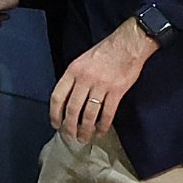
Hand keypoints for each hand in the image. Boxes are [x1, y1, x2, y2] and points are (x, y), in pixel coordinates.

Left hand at [51, 18, 159, 141]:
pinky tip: (101, 131)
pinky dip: (103, 125)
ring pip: (89, 114)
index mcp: (73, 70)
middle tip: (70, 136)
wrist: (128, 44)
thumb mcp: (82, 60)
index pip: (58, 96)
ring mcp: (101, 85)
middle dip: (69, 126)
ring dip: (85, 129)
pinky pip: (107, 113)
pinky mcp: (117, 91)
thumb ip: (74, 78)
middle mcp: (85, 79)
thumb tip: (68, 100)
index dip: (54, 113)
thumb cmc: (105, 51)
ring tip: (84, 138)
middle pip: (72, 109)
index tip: (55, 124)